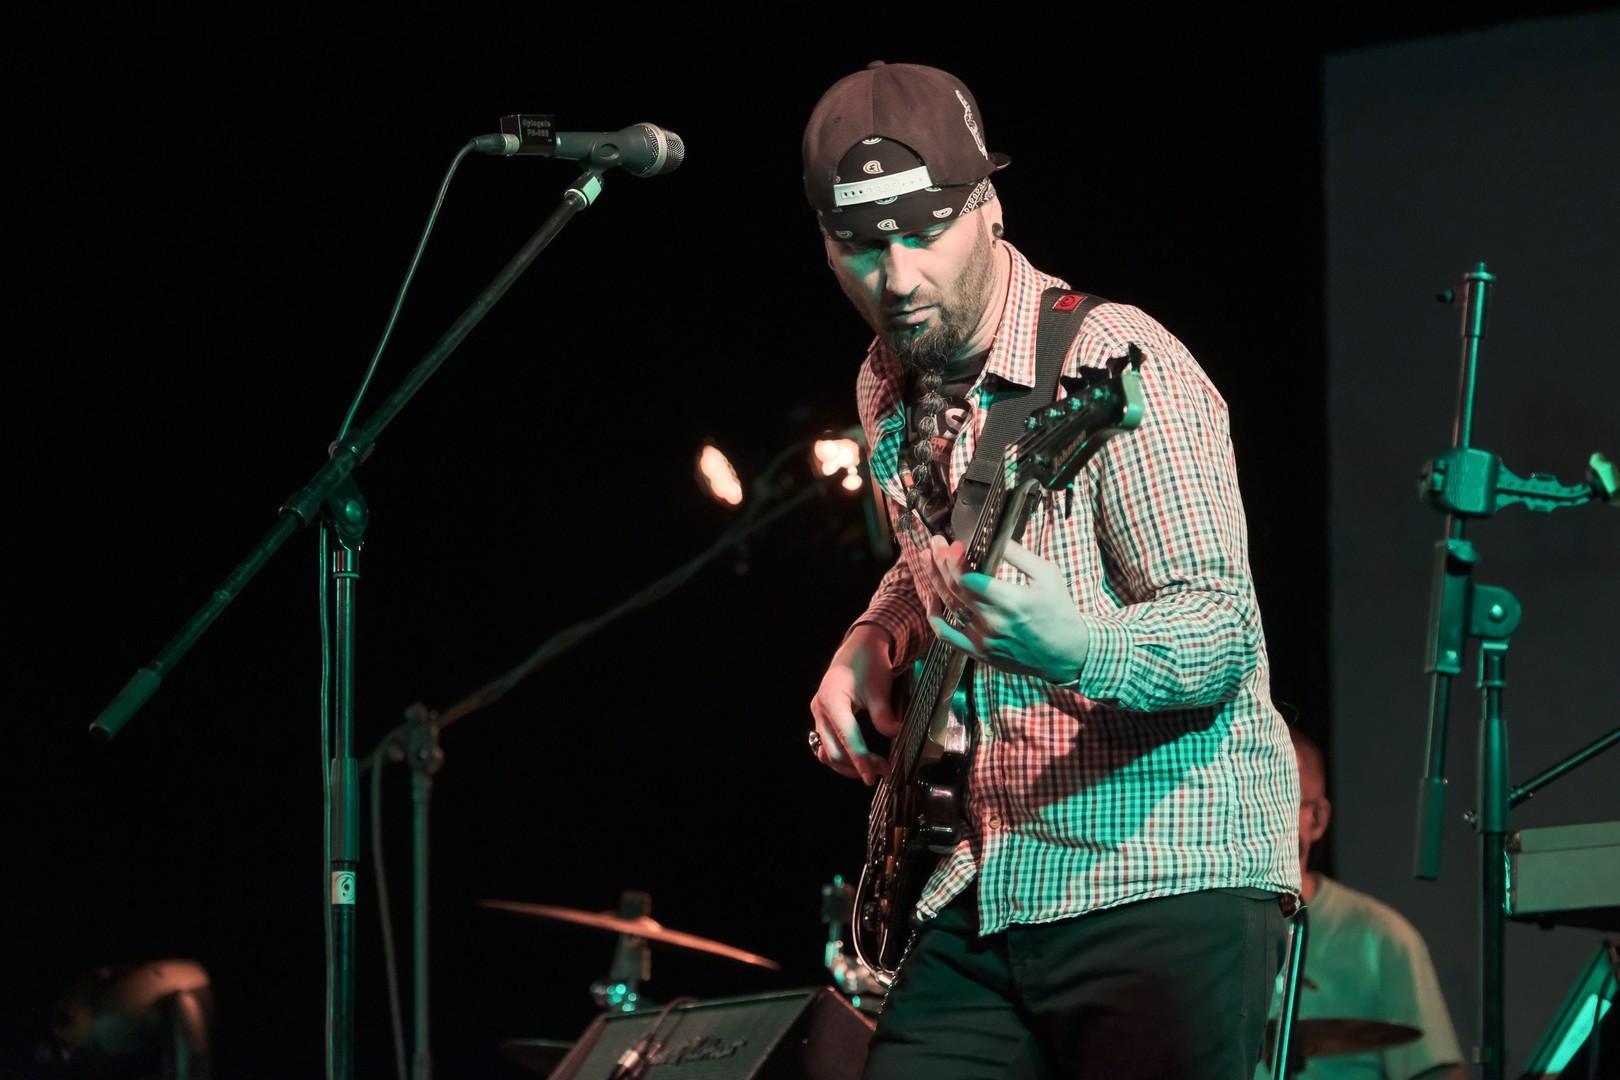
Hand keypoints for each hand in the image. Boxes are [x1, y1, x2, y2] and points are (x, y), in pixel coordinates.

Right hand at [808, 624, 896, 785]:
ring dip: (849, 764)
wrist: (859, 647)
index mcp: (832, 700)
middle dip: (857, 765)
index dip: (860, 760)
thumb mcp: (880, 687)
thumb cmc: (869, 663)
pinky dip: (843, 755)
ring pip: (828, 751)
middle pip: (832, 751)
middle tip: (883, 770)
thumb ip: (884, 714)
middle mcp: (820, 709)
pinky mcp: (823, 717)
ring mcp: (819, 714)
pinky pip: (828, 743)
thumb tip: (894, 735)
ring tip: (874, 768)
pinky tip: (860, 759)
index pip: (846, 738)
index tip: (872, 776)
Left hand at [922, 535, 1088, 683]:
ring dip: (934, 581)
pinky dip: (934, 618)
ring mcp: (984, 639)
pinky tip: (931, 599)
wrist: (1067, 653)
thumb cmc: (1059, 611)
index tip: (952, 544)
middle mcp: (993, 622)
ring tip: (928, 559)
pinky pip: (947, 636)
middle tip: (935, 543)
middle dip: (940, 562)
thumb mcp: (1047, 575)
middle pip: (955, 589)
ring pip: (948, 607)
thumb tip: (996, 536)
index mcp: (1010, 601)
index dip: (955, 560)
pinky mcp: (980, 652)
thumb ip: (1019, 555)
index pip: (970, 579)